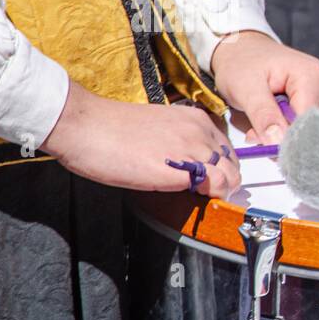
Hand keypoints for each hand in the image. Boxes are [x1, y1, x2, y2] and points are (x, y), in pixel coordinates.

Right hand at [43, 81, 240, 196]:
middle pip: (233, 164)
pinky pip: (218, 186)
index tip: (212, 180)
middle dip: (226, 182)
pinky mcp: (183, 170)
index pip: (227, 149)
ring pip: (231, 176)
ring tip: (201, 199)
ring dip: (222, 192)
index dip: (222, 168)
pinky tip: (196, 199)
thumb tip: (191, 166)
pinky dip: (215, 196)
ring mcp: (194, 150)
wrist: (85, 125)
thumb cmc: (111, 129)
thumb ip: (181, 143)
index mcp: (196, 119)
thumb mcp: (160, 130)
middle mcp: (200, 132)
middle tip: (208, 194)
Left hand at [209, 30, 318, 143]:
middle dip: (294, 138)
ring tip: (277, 122)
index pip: (312, 123)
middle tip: (265, 133)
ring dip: (302, 135)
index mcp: (312, 75)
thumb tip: (279, 143)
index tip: (269, 149)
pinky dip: (313, 130)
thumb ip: (263, 116)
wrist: (246, 51)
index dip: (291, 141)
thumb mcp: (244, 89)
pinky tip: (295, 121)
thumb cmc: (244, 66)